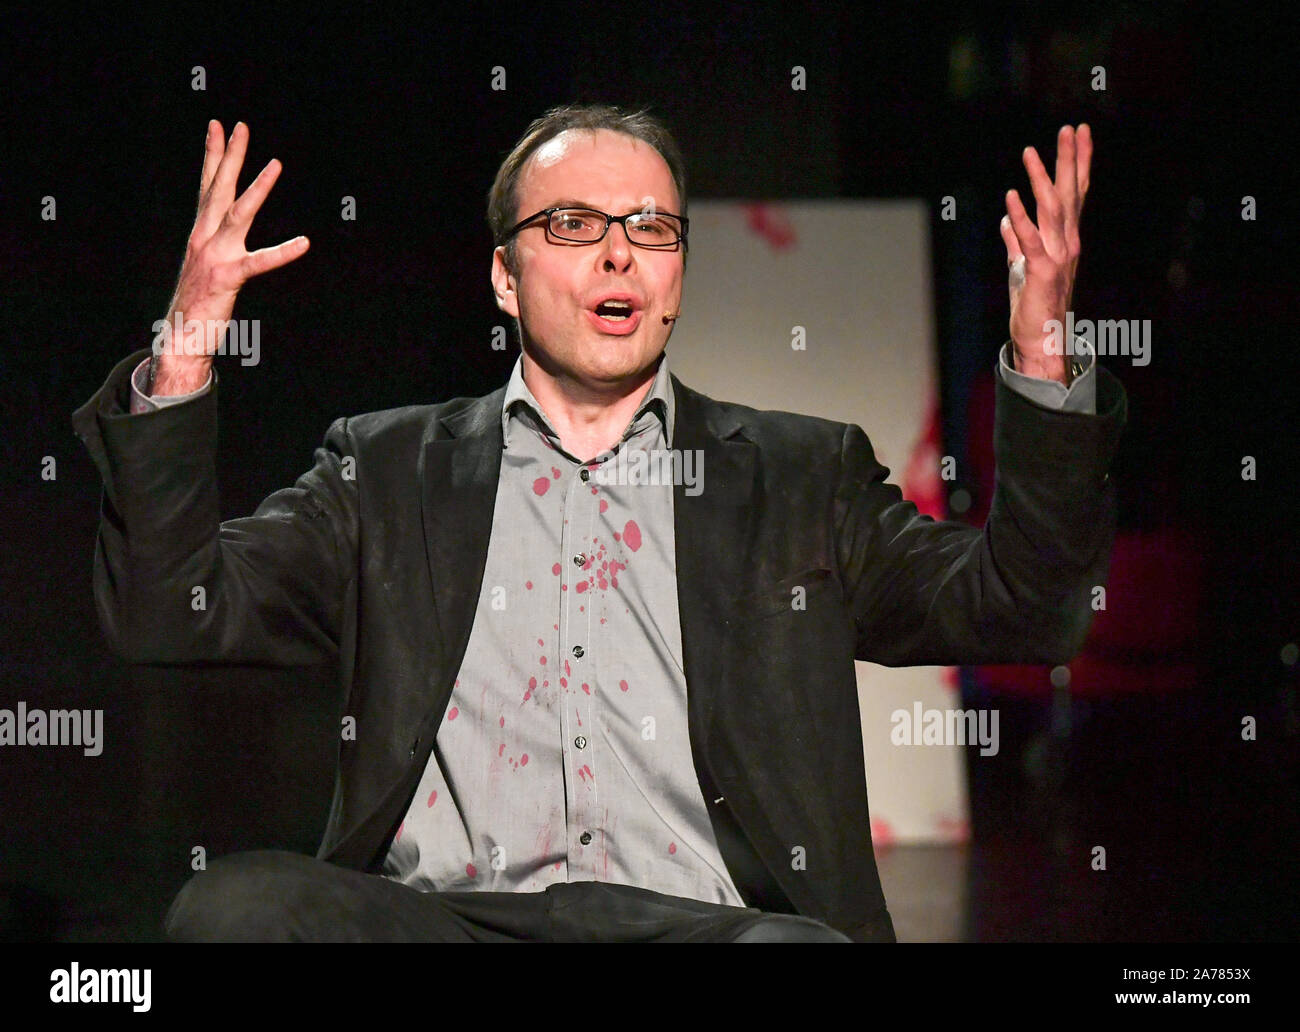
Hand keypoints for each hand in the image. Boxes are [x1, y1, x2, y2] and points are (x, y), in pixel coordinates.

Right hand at [150, 121, 308, 393]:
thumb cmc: (196, 303)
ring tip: (275, 164)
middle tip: (239, 125)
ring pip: (238, 213)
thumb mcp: (205, 266)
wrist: (179, 337)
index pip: (207, 185)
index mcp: (200, 233)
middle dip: (229, 155)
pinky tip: (304, 242)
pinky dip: (282, 252)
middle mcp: (203, 237)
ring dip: (257, 187)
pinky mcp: (228, 278)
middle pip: (219, 188)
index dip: (213, 155)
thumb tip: (222, 231)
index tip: (218, 126)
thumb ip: (215, 245)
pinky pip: (260, 262)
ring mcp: (215, 256)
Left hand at [999, 124, 1091, 384]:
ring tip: (1030, 153)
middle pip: (1071, 193)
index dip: (1078, 162)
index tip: (1080, 134)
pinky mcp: (1041, 271)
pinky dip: (1020, 217)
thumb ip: (1016, 242)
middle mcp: (1067, 242)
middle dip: (1070, 159)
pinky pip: (1029, 239)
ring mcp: (1057, 256)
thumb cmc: (1033, 305)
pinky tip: (1011, 196)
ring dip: (1041, 179)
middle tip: (1071, 128)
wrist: (1040, 339)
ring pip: (1052, 209)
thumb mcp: (1022, 267)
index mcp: (1065, 239)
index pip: (1075, 193)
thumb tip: (1006, 222)